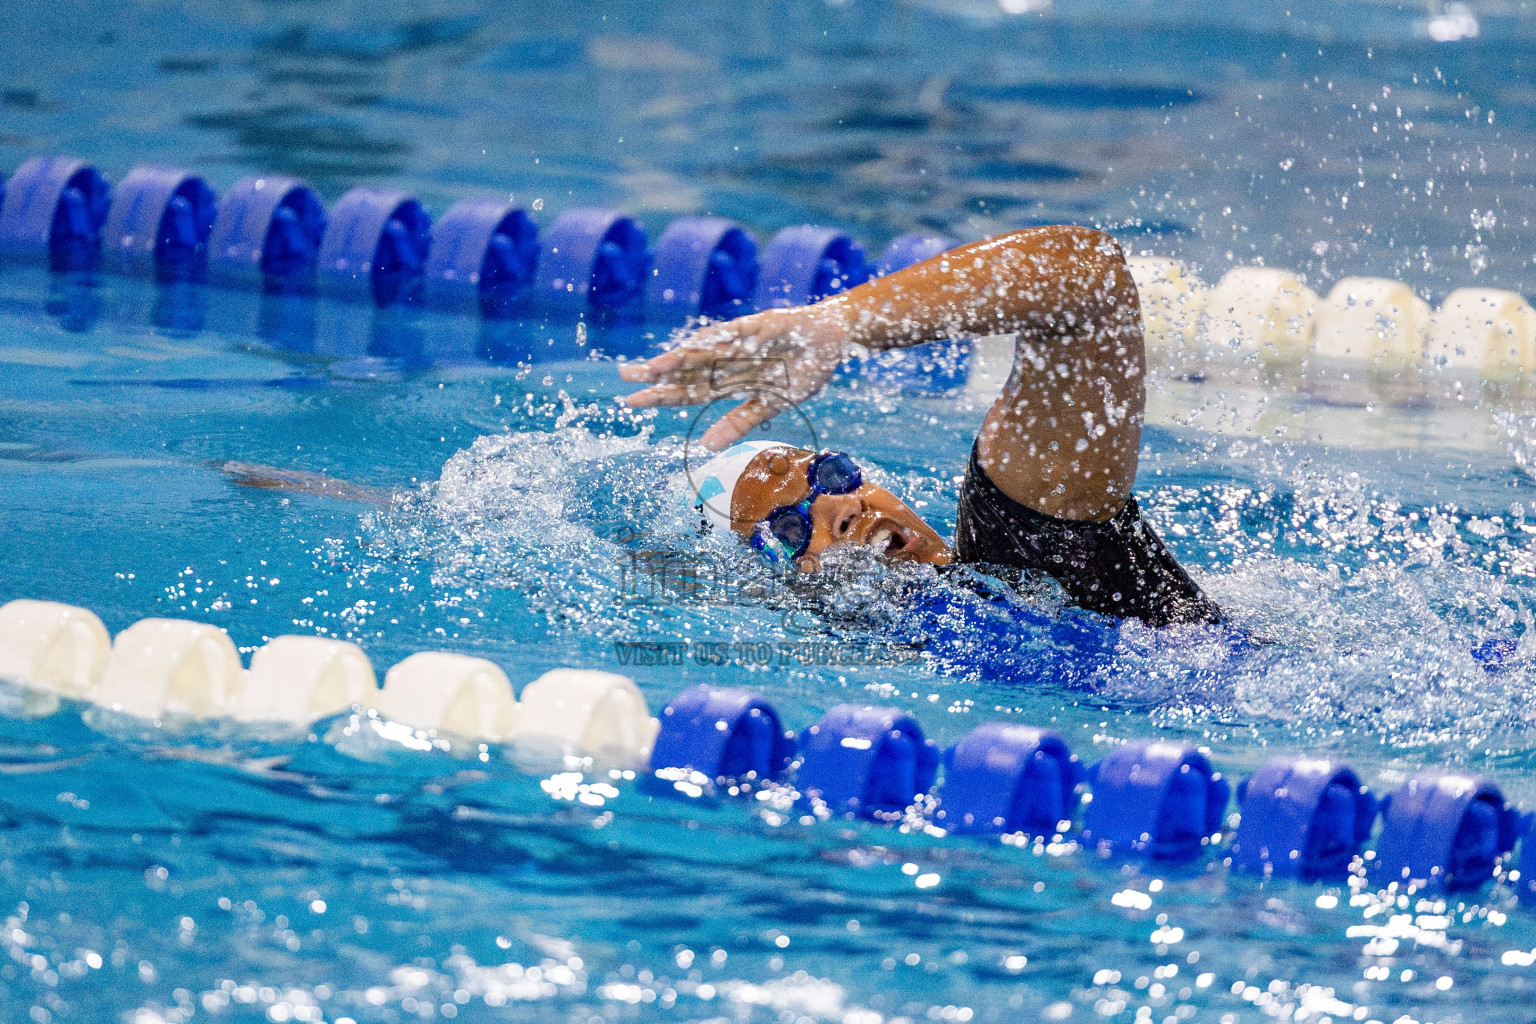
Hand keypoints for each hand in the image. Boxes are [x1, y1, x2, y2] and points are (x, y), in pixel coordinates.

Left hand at [618, 304, 849, 449]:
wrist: (835, 336)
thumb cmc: (801, 369)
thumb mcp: (771, 403)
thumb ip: (740, 421)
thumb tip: (707, 446)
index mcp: (729, 378)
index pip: (689, 388)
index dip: (661, 394)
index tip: (630, 400)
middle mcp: (731, 358)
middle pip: (689, 368)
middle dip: (658, 372)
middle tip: (623, 374)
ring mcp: (747, 340)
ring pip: (709, 350)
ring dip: (684, 358)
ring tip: (656, 366)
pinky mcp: (769, 324)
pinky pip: (744, 333)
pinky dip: (723, 340)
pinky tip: (698, 344)